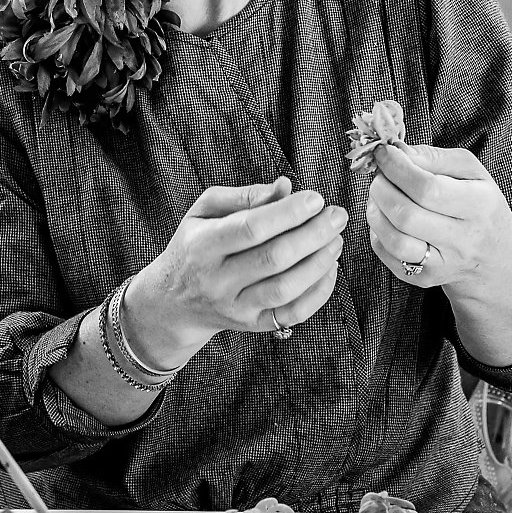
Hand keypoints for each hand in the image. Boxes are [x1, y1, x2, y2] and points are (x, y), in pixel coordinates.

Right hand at [123, 176, 348, 366]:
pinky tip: (330, 268)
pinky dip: (319, 292)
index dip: (288, 213)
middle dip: (313, 234)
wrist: (174, 300)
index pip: (250, 229)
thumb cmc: (195, 246)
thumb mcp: (205, 211)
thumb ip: (245, 196)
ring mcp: (236, 307)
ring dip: (320, 262)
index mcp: (203, 246)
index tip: (316, 199)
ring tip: (336, 239)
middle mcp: (217, 280)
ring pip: (286, 288)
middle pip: (274, 258)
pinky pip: (293, 313)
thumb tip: (285, 187)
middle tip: (337, 215)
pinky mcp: (253, 325)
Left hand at [366, 143, 511, 288]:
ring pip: (394, 240)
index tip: (385, 153)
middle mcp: (463, 240)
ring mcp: (443, 264)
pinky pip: (386, 254)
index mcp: (479, 205)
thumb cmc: (478, 203)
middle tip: (380, 176)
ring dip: (375, 211)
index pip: (428, 188)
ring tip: (380, 196)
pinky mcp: (424, 278)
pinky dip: (377, 231)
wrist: (494, 254)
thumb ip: (433, 157)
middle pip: (406, 215)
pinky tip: (386, 218)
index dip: (398, 168)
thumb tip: (396, 152)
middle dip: (382, 188)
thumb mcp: (470, 171)